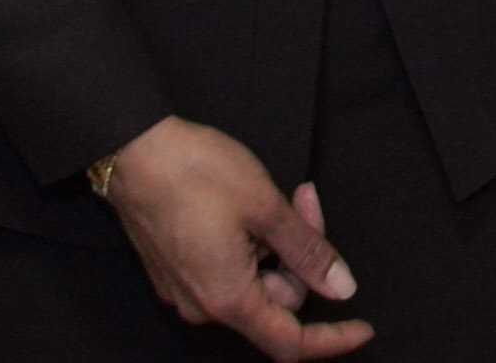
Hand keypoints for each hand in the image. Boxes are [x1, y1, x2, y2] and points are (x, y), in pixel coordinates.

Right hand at [101, 116, 367, 359]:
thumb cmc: (195, 173)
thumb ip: (308, 253)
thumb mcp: (266, 207)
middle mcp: (204, 306)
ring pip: (255, 280)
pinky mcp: (175, 271)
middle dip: (301, 256)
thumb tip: (341, 288)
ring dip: (276, 244)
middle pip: (276, 300)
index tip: (363, 327)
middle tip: (304, 200)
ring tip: (277, 195)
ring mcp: (185, 291)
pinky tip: (247, 207)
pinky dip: (250, 244)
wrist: (132, 152)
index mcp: (228, 299)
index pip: (290, 343)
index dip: (331, 340)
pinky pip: (228, 271)